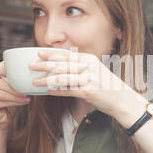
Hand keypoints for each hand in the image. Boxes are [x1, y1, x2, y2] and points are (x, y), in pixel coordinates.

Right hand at [0, 61, 30, 131]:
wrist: (4, 119)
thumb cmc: (10, 101)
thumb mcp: (14, 88)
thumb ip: (16, 80)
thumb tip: (30, 75)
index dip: (4, 68)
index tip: (18, 73)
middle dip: (14, 87)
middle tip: (26, 91)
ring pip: (1, 93)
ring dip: (16, 96)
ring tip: (26, 98)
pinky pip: (0, 101)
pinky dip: (13, 102)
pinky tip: (21, 103)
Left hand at [29, 49, 145, 118]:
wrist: (121, 99)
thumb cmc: (106, 85)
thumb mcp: (95, 70)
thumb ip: (80, 66)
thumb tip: (61, 65)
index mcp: (89, 59)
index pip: (66, 54)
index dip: (51, 53)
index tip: (38, 53)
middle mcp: (88, 67)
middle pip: (61, 64)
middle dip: (44, 64)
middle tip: (30, 65)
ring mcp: (88, 79)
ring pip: (62, 77)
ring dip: (46, 79)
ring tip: (34, 81)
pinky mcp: (87, 92)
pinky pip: (67, 91)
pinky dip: (56, 91)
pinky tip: (47, 92)